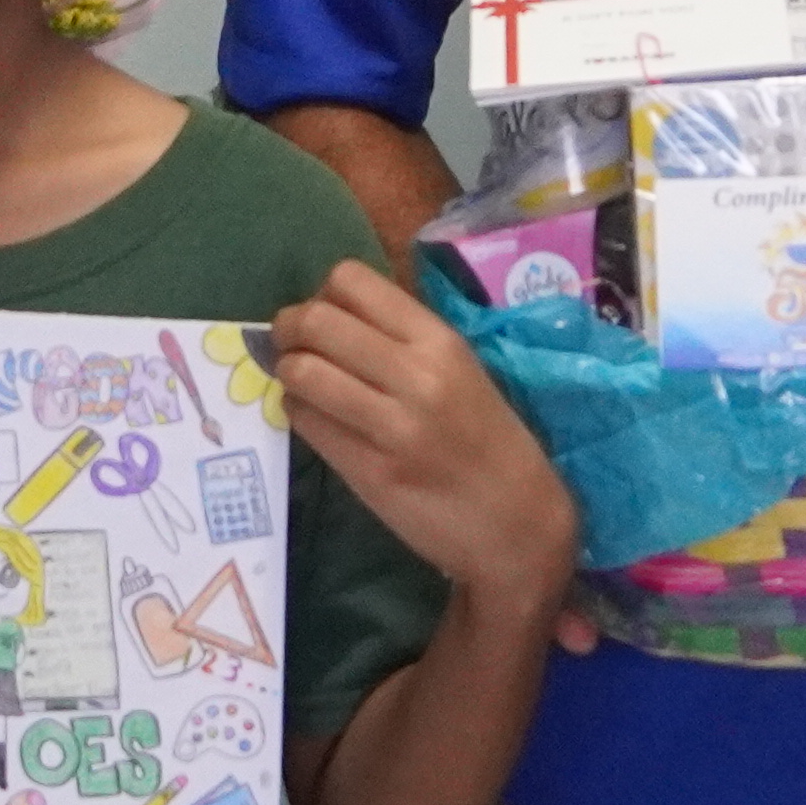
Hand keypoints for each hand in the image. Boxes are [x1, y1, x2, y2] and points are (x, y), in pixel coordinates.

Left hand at [271, 256, 586, 639]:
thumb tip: (331, 311)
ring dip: (288, 372)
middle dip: (290, 329)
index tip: (326, 317)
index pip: (351, 281)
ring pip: (301, 372)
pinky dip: (298, 412)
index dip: (323, 295)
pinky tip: (315, 418)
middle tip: (292, 345)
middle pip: (315, 321)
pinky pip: (307, 423)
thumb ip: (403, 339)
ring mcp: (391, 426)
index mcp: (440, 341)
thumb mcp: (461, 370)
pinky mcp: (370, 472)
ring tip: (301, 383)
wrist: (517, 523)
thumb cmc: (488, 441)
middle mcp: (416, 375)